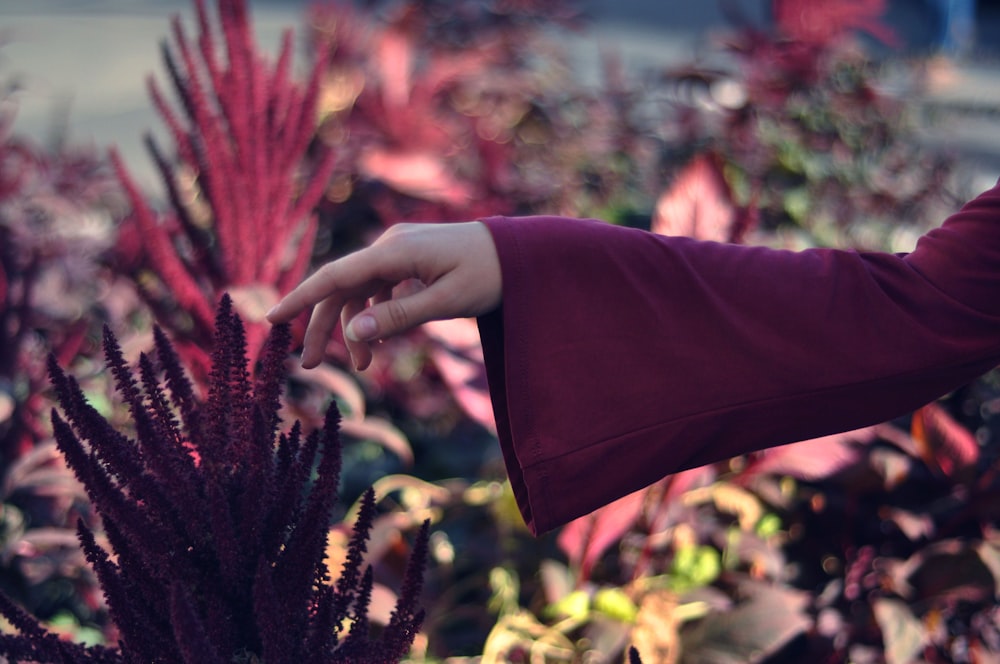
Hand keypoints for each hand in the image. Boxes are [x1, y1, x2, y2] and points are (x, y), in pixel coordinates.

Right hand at [266, 221, 501, 370]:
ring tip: (365, 367)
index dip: (301, 298)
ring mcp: (400, 249)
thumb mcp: (447, 302)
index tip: (272, 320)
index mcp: (397, 252)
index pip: (336, 276)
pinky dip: (374, 313)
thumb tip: (353, 333)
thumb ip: (398, 316)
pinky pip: (379, 286)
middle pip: (342, 287)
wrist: (522, 253)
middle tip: (309, 364)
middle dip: (324, 326)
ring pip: (360, 289)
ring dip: (355, 326)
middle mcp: (392, 245)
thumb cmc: (490, 275)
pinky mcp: (411, 257)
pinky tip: (380, 340)